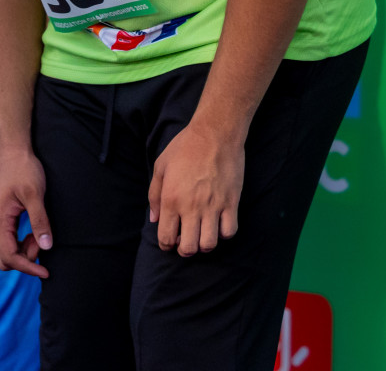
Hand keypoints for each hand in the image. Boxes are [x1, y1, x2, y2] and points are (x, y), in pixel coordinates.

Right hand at [0, 147, 51, 277]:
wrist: (12, 151)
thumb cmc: (23, 169)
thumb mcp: (34, 194)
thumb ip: (39, 221)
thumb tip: (45, 247)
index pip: (10, 257)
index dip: (29, 268)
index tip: (46, 271)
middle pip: (4, 260)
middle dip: (25, 261)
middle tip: (41, 245)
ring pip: (5, 252)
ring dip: (23, 252)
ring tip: (38, 235)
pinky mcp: (1, 218)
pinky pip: (7, 242)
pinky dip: (21, 244)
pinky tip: (32, 232)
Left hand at [148, 120, 244, 256]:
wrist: (214, 135)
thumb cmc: (184, 148)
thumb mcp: (160, 166)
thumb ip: (154, 195)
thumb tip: (154, 219)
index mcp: (171, 199)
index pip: (166, 237)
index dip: (166, 245)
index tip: (169, 242)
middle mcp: (191, 207)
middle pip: (189, 248)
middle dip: (185, 250)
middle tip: (186, 241)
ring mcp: (213, 207)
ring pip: (209, 245)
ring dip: (204, 245)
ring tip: (202, 235)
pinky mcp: (231, 203)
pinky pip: (229, 232)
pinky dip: (223, 234)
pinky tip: (218, 225)